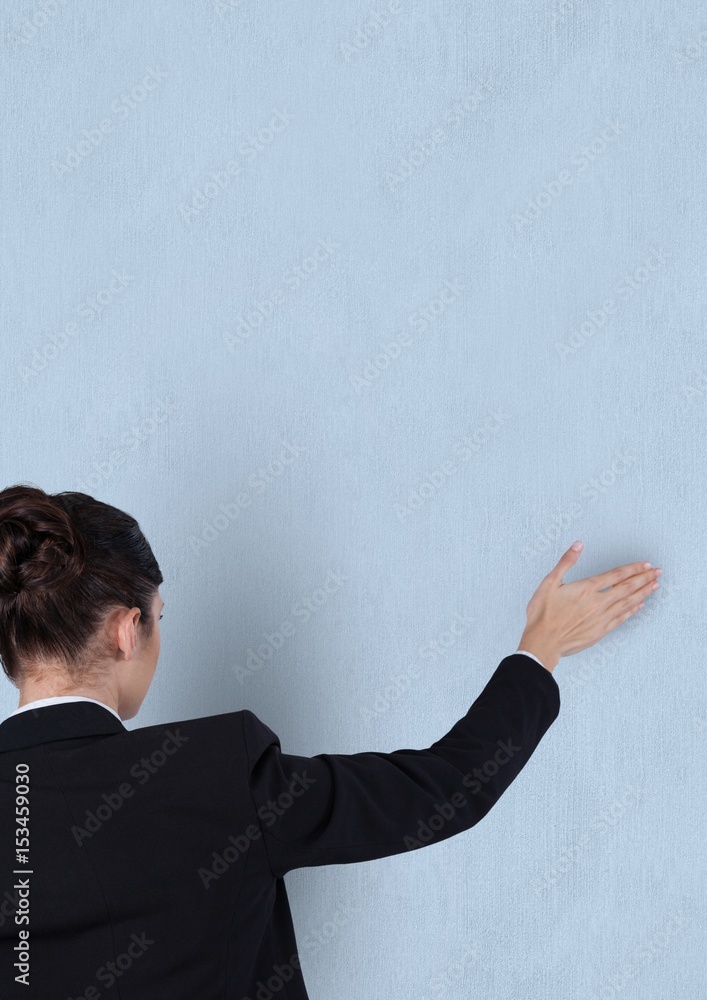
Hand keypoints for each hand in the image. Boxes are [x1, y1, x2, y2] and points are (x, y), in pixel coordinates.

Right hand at [517, 541, 661, 671]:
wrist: (542, 642)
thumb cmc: (543, 614)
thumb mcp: (549, 582)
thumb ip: (566, 562)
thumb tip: (578, 545)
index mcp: (586, 588)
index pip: (616, 575)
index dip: (633, 568)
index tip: (645, 564)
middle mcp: (598, 602)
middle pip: (627, 587)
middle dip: (644, 578)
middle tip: (657, 572)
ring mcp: (601, 618)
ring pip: (628, 602)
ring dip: (643, 593)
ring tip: (654, 586)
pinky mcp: (600, 631)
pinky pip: (621, 618)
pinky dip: (632, 610)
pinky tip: (639, 606)